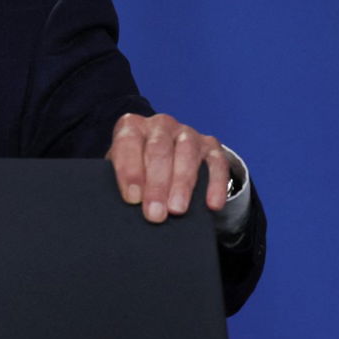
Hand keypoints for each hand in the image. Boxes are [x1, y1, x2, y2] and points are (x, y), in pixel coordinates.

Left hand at [106, 113, 230, 222]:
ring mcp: (187, 133)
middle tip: (155, 213)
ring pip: (187, 153)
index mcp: (132, 126)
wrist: (163, 157)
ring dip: (182, 184)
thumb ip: (122, 179)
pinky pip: (217, 163)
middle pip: (158, 149)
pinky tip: (212, 204)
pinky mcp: (211, 146)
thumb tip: (127, 204)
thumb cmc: (136, 166)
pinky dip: (215, 184)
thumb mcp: (121, 168)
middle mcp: (160, 124)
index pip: (128, 142)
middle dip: (156, 184)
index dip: (130, 171)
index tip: (132, 198)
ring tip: (177, 210)